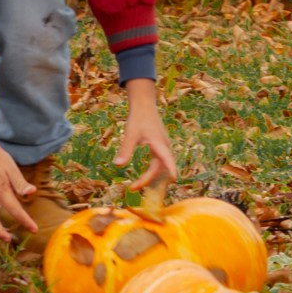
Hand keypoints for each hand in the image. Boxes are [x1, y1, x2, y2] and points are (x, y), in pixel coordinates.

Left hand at [114, 78, 177, 193]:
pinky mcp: (160, 145)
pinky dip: (153, 170)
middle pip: (160, 167)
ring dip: (151, 176)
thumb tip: (117, 165)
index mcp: (159, 144)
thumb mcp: (130, 134)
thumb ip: (125, 150)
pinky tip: (145, 174)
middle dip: (148, 179)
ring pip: (160, 165)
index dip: (171, 170)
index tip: (174, 180)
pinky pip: (159, 161)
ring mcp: (163, 145)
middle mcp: (164, 146)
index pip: (167, 160)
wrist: (144, 104)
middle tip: (133, 187)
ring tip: (137, 185)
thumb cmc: (138, 118)